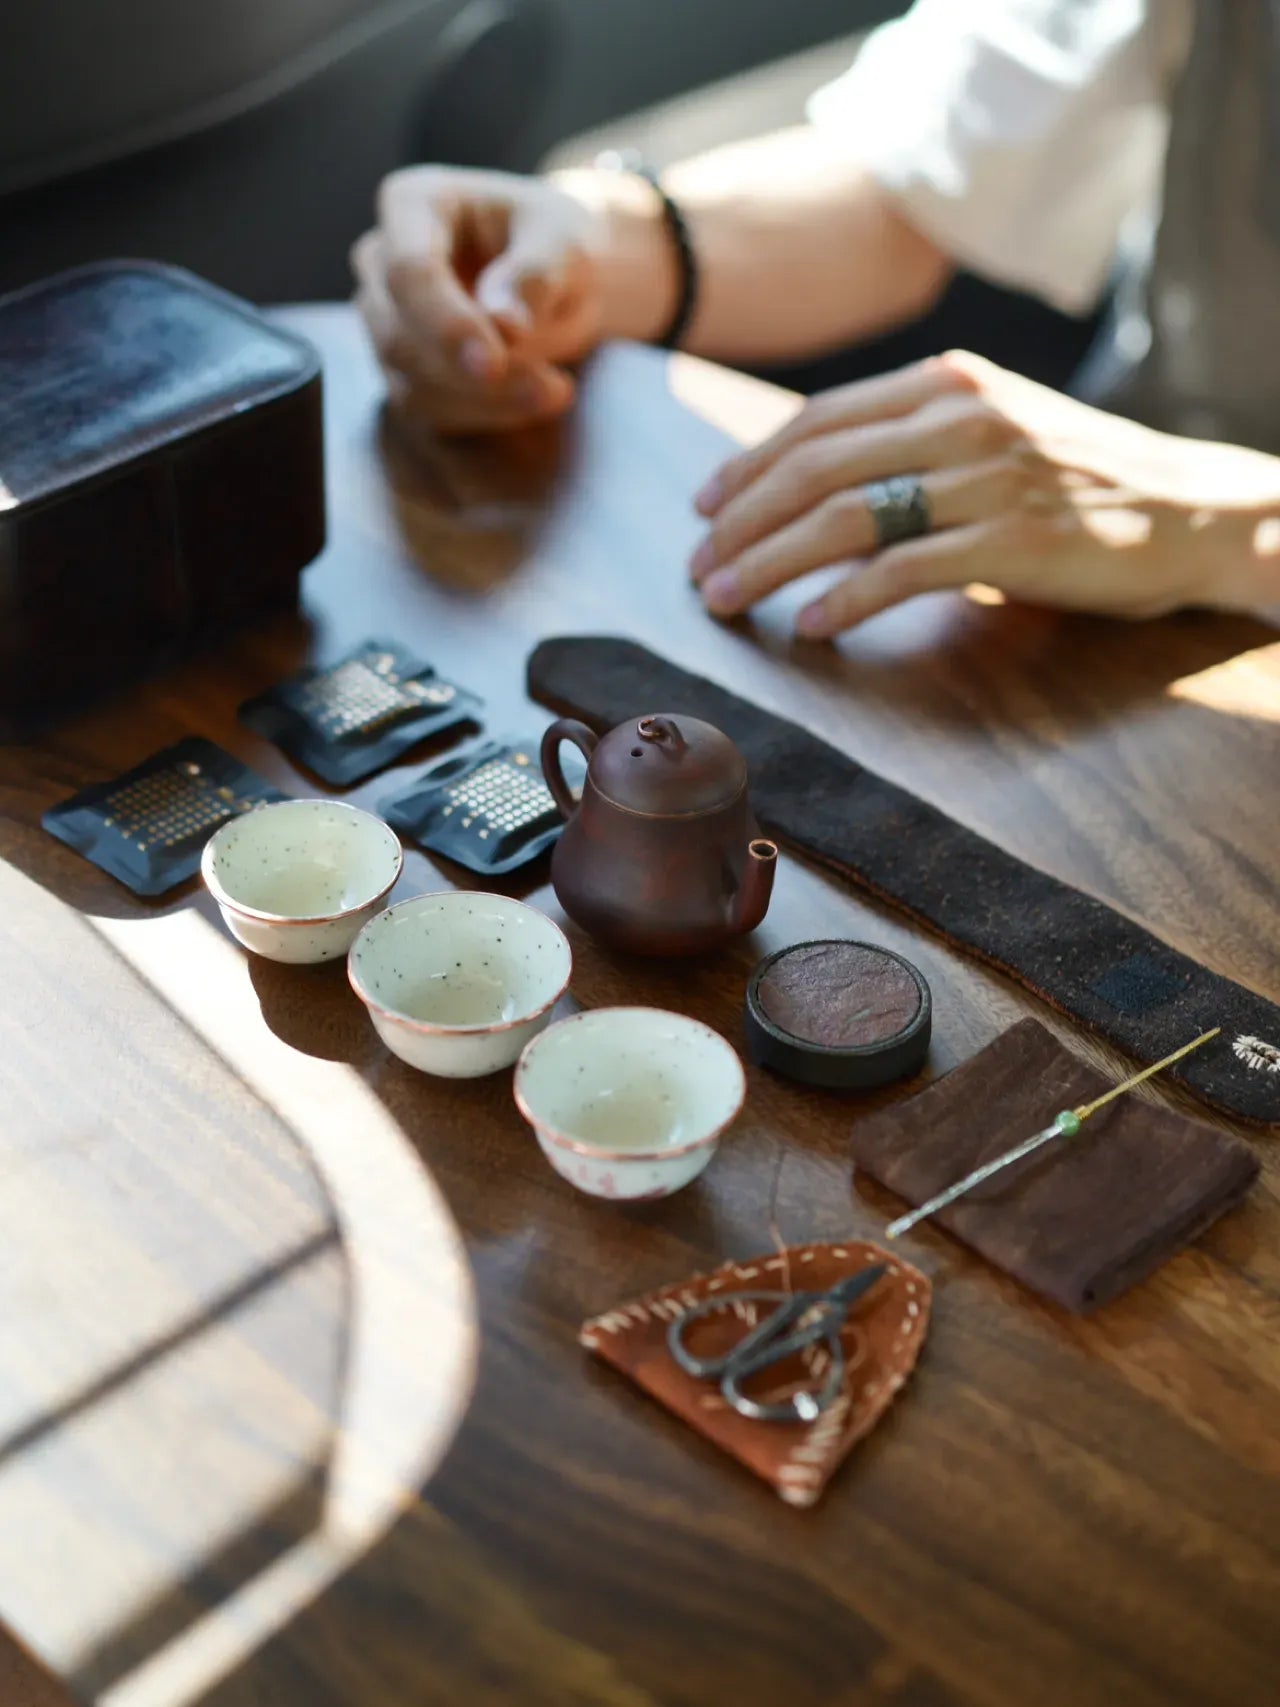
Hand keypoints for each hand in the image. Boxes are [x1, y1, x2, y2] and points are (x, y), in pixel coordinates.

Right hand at [352, 166, 606, 435]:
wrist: (560, 276)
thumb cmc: (557, 243)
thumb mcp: (565, 242)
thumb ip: (535, 276)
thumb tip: (504, 326)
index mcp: (414, 203)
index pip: (410, 270)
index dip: (447, 324)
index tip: (494, 365)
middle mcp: (382, 259)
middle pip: (401, 336)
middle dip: (474, 377)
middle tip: (554, 389)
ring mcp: (383, 318)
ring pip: (411, 383)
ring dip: (485, 404)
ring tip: (557, 393)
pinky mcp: (400, 369)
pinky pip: (427, 411)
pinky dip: (481, 418)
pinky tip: (534, 404)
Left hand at [691, 351, 1279, 634]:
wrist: (1198, 511)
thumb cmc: (1085, 479)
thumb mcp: (995, 431)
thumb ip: (914, 441)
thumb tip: (816, 479)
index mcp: (948, 382)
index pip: (817, 420)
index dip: (747, 466)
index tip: (703, 508)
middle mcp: (961, 417)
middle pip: (813, 468)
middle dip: (739, 523)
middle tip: (696, 570)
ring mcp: (988, 476)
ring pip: (844, 516)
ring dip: (768, 563)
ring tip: (724, 601)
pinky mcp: (1015, 539)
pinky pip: (906, 568)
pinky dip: (848, 599)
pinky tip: (810, 626)